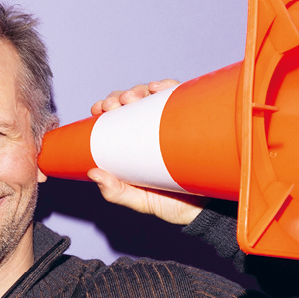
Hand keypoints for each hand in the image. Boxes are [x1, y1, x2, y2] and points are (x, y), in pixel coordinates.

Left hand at [85, 79, 206, 224]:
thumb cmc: (171, 203)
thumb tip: (93, 173)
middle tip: (114, 104)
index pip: (115, 117)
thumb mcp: (137, 199)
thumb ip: (115, 191)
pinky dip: (168, 86)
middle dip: (118, 97)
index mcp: (133, 143)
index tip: (98, 109)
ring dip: (138, 90)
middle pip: (131, 102)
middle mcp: (151, 129)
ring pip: (152, 95)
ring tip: (131, 97)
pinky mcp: (192, 121)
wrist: (205, 211)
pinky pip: (181, 97)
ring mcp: (172, 123)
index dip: (104, 107)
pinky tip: (156, 88)